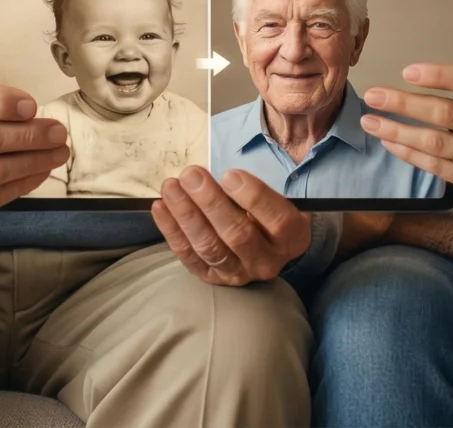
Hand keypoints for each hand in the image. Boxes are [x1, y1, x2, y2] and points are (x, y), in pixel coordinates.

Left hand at [151, 167, 310, 285]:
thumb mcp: (279, 198)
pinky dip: (172, 232)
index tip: (229, 174)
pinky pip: (189, 257)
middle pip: (238, 235)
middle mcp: (268, 261)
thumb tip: (222, 177)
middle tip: (191, 175)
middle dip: (211, 203)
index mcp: (292, 237)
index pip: (277, 220)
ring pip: (210, 247)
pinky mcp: (214, 279)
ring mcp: (239, 274)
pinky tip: (160, 207)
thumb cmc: (271, 213)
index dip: (253, 197)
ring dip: (186, 215)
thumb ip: (256, 189)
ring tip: (171, 187)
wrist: (271, 248)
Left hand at [360, 35, 452, 196]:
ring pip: (437, 143)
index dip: (440, 75)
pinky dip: (409, 153)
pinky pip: (436, 166)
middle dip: (405, 103)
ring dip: (399, 130)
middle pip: (448, 113)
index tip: (407, 72)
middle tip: (373, 96)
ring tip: (369, 121)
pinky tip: (388, 140)